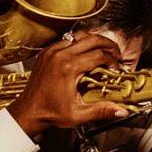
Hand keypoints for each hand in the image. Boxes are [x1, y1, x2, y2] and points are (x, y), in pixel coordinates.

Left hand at [9, 31, 132, 136]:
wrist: (29, 111)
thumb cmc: (50, 113)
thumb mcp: (79, 115)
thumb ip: (102, 111)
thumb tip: (122, 111)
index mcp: (69, 68)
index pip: (98, 55)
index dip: (111, 59)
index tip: (117, 65)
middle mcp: (60, 55)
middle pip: (91, 39)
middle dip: (107, 44)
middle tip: (116, 51)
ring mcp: (51, 51)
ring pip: (78, 36)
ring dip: (93, 40)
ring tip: (102, 48)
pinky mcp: (46, 52)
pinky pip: (65, 40)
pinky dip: (78, 43)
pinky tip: (84, 51)